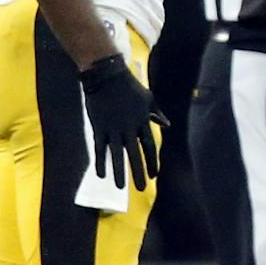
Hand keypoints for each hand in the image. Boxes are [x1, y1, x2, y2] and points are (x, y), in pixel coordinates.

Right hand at [79, 54, 164, 191]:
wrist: (107, 76)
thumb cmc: (129, 86)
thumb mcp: (148, 99)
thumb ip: (156, 114)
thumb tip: (167, 125)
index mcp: (142, 121)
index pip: (149, 146)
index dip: (152, 162)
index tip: (154, 175)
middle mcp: (129, 128)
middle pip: (135, 154)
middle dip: (138, 171)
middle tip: (141, 188)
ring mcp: (113, 128)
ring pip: (117, 154)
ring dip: (119, 171)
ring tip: (121, 187)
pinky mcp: (98, 127)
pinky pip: (100, 148)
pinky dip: (101, 161)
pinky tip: (102, 175)